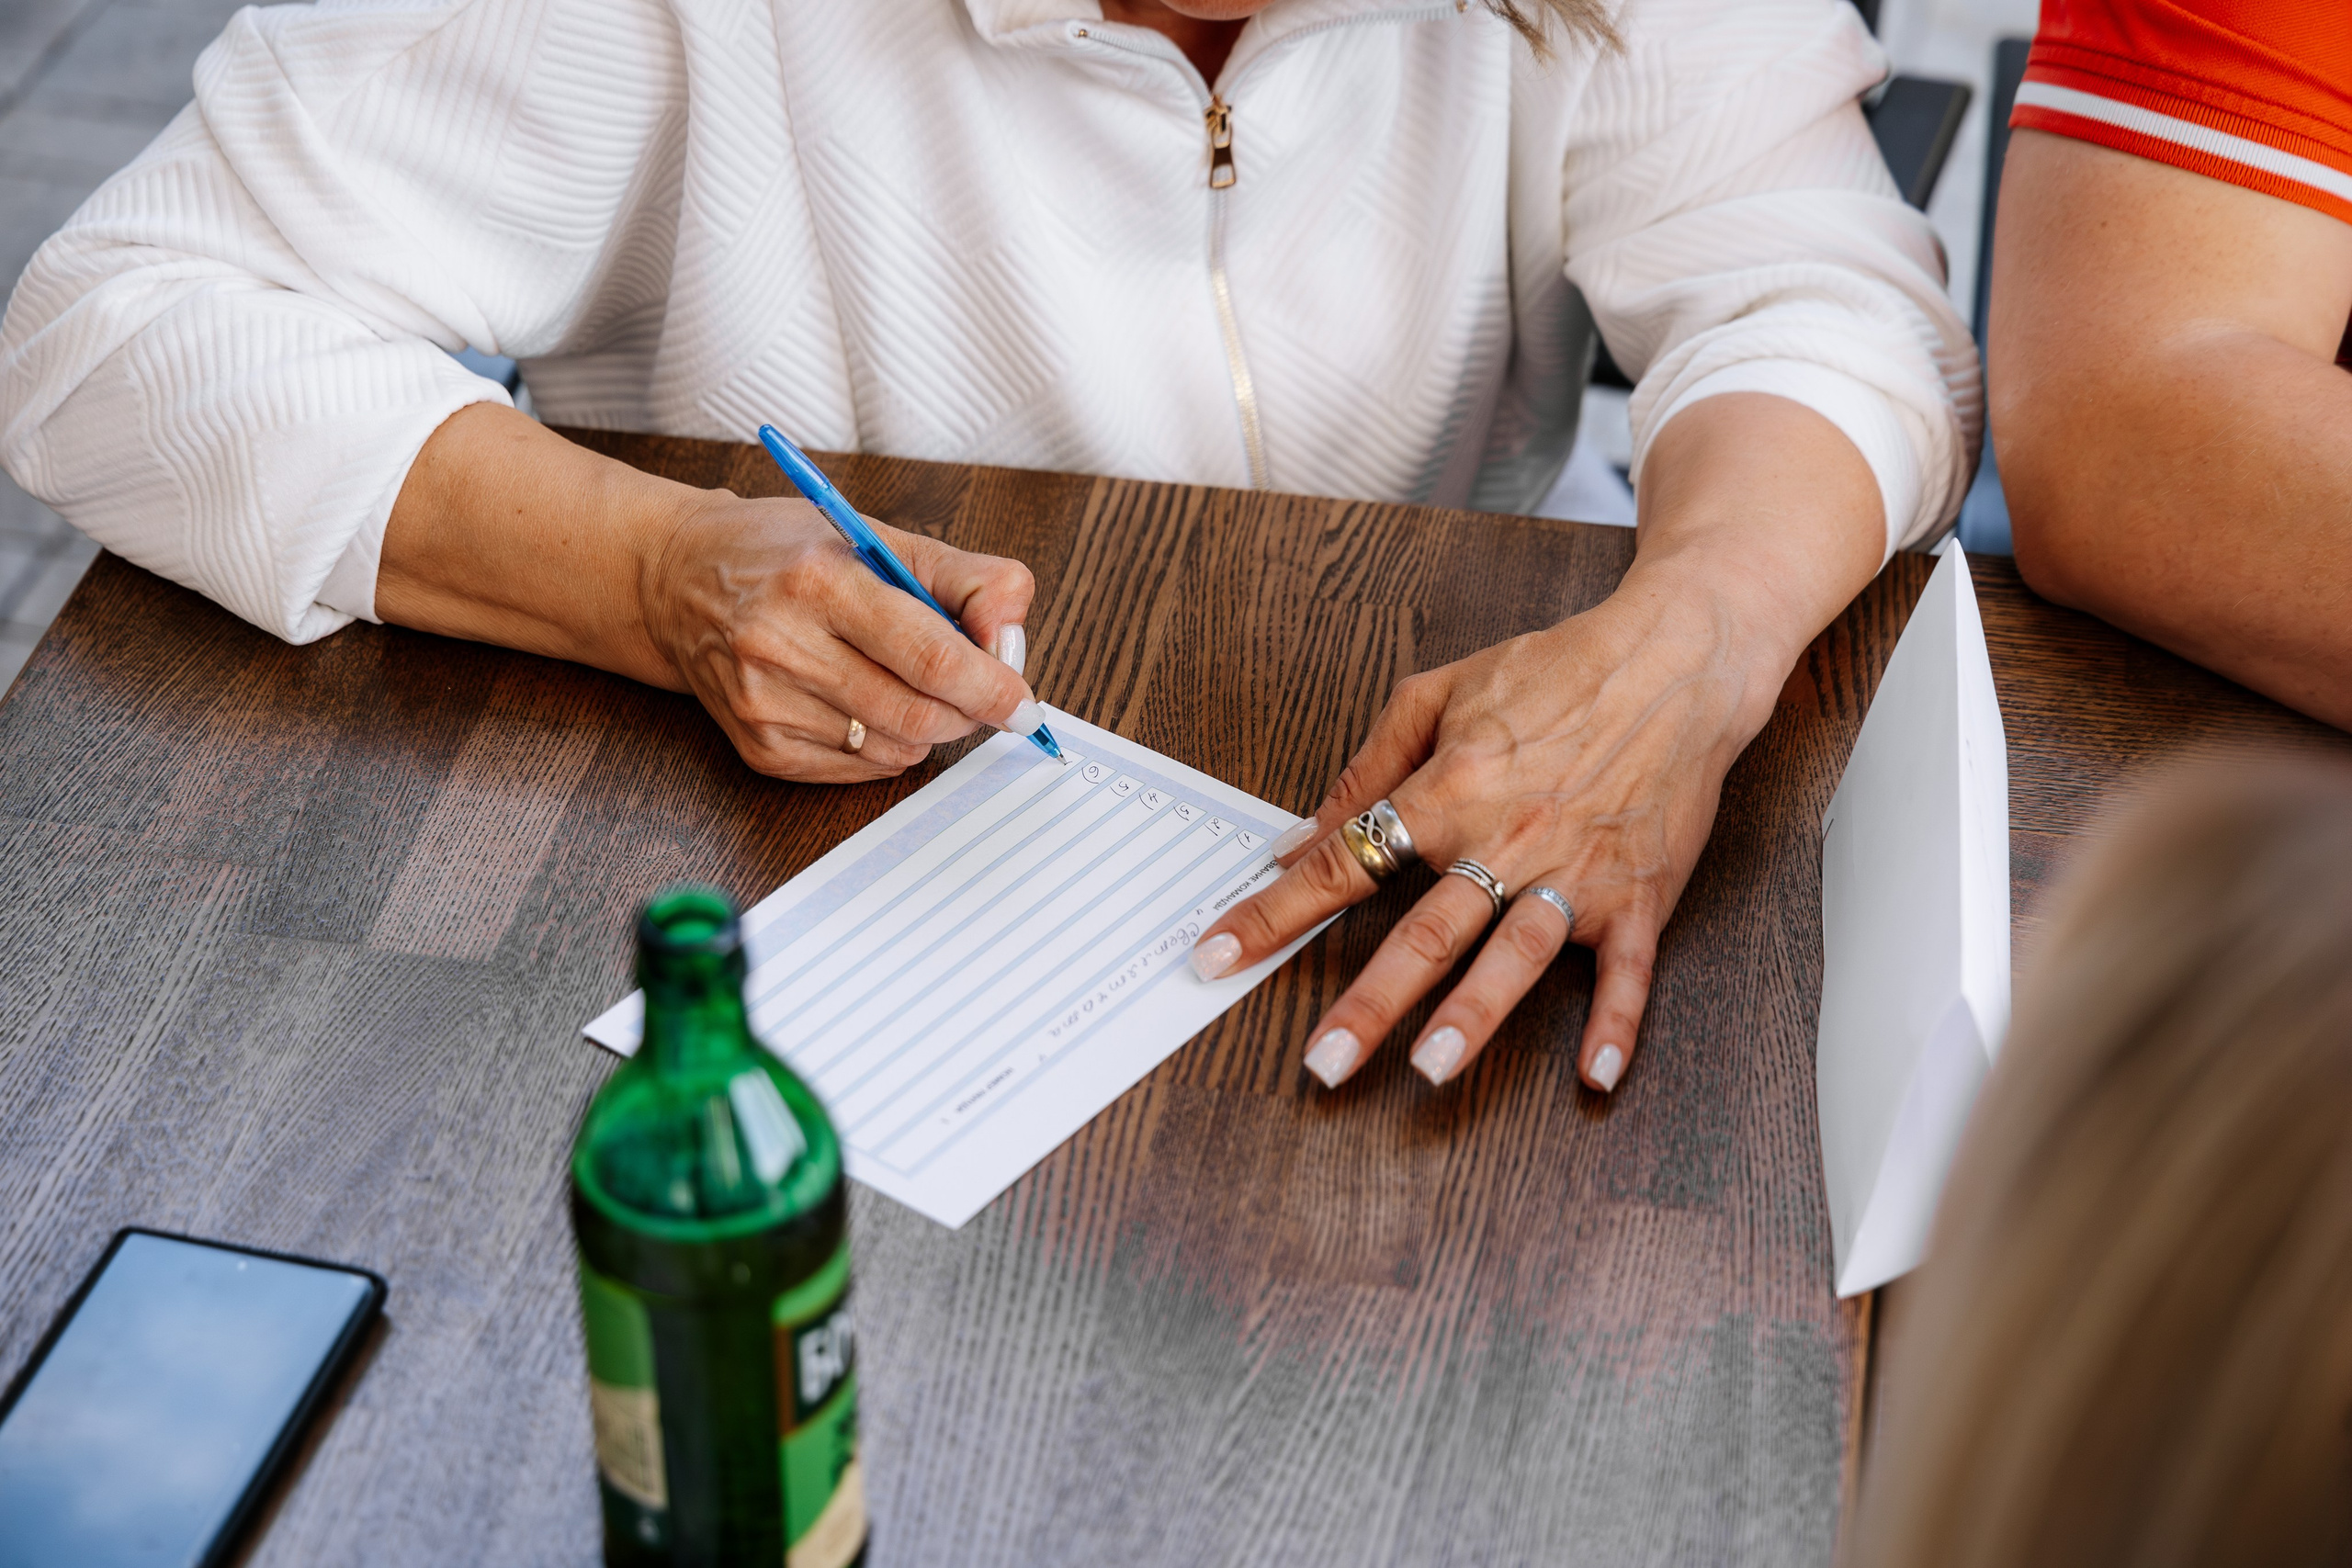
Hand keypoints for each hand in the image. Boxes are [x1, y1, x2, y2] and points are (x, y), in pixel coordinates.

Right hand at [643, 493, 1038, 781]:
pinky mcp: (759, 748)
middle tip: (977, 690)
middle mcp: (782, 645)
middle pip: (918, 713)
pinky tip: (865, 703)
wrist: (676, 582)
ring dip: (928, 726)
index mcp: (819, 580)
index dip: (991, 686)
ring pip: (895, 747)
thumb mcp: (877, 536)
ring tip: (905, 681)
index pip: (929, 657)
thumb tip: (1011, 640)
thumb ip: (965, 578)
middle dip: (968, 711)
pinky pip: (861, 768)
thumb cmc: (784, 553)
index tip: (1023, 701)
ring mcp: (765, 704)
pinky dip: (888, 744)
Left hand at [1190, 581, 1781, 1091]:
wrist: (1678, 657)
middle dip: (1369, 1001)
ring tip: (1431, 1070)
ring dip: (1476, 1014)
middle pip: (1426, 931)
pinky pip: (1628, 971)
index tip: (1219, 953)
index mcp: (1450, 790)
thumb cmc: (1558, 672)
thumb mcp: (1441, 693)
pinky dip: (1616, 1024)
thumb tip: (1296, 836)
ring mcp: (1576, 871)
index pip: (1345, 862)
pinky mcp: (1639, 894)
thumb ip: (1364, 768)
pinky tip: (1595, 1076)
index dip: (1274, 912)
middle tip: (1323, 1061)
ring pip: (1516, 953)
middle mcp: (1507, 838)